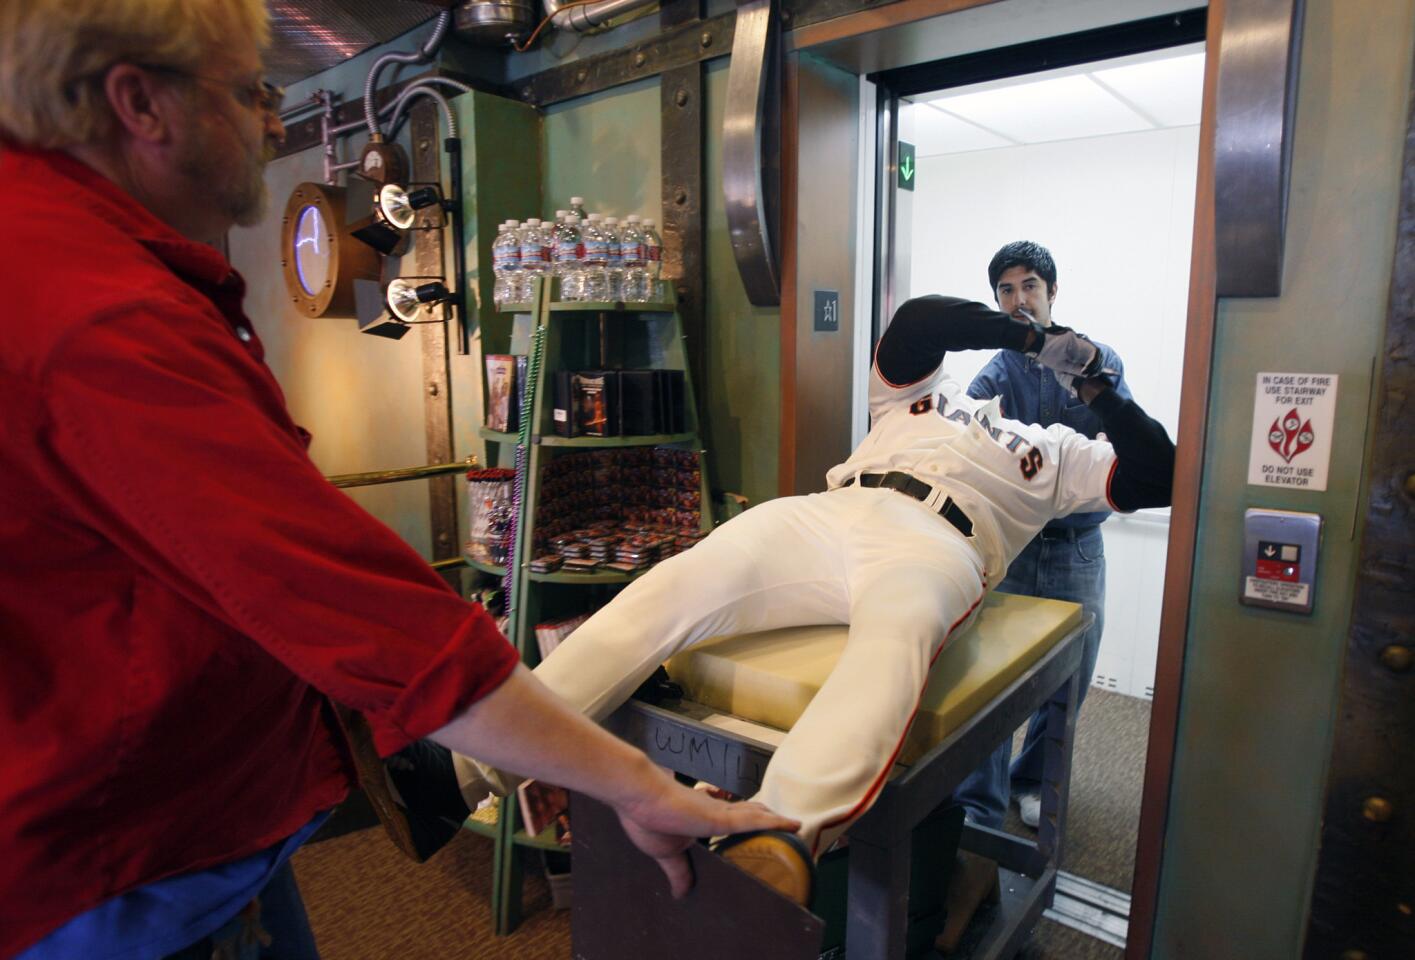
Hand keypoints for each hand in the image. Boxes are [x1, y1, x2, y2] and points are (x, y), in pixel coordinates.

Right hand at [614, 768, 800, 897]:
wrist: (637, 795)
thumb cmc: (646, 818)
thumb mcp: (665, 853)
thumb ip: (678, 871)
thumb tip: (680, 893)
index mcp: (701, 818)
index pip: (731, 819)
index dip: (747, 820)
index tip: (762, 828)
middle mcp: (714, 811)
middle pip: (748, 813)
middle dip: (766, 818)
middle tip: (785, 826)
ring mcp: (719, 813)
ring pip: (756, 815)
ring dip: (776, 821)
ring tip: (795, 826)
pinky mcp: (719, 817)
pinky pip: (754, 819)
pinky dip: (774, 822)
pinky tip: (791, 825)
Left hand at [1028, 325, 1102, 379]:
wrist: (1034, 342)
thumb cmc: (1045, 353)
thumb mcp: (1060, 365)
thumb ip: (1074, 369)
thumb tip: (1086, 374)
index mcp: (1075, 342)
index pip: (1093, 352)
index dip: (1094, 363)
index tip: (1089, 373)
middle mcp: (1077, 338)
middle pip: (1093, 351)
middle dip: (1095, 363)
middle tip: (1092, 374)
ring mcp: (1074, 339)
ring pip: (1089, 350)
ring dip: (1090, 361)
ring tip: (1087, 372)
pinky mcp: (1071, 341)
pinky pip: (1082, 349)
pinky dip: (1084, 358)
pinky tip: (1083, 367)